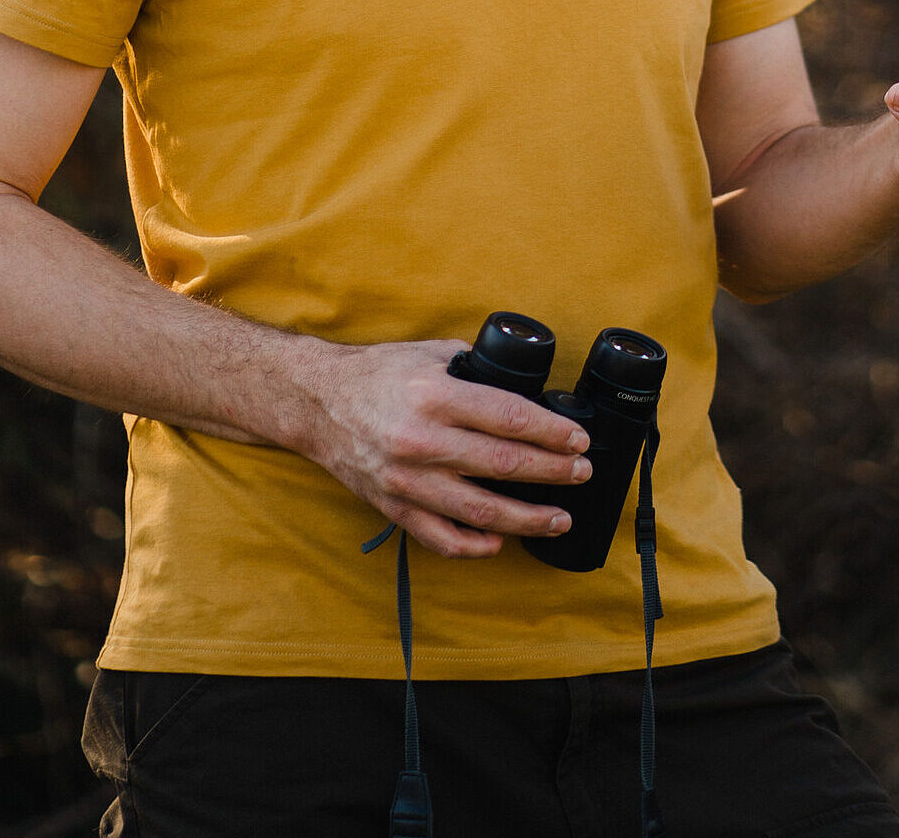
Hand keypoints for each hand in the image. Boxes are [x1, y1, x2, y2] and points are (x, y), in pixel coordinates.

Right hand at [298, 338, 591, 558]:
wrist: (317, 401)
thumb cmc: (378, 373)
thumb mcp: (429, 353)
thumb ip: (474, 368)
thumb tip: (521, 388)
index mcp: (435, 395)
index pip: (510, 418)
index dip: (552, 433)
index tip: (578, 441)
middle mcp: (421, 440)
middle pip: (505, 465)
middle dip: (553, 472)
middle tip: (581, 473)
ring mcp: (406, 479)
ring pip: (480, 512)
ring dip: (528, 519)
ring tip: (559, 517)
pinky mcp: (393, 506)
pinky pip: (440, 537)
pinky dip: (474, 546)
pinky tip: (501, 542)